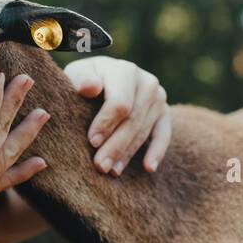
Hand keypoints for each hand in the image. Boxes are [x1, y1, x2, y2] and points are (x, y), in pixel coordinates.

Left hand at [65, 56, 170, 173]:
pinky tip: (149, 168)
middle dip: (115, 145)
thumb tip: (89, 87)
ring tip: (112, 171)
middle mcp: (147, 82)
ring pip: (143, 131)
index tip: (92, 142)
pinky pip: (164, 135)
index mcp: (125, 71)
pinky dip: (157, 152)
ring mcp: (158, 98)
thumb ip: (81, 79)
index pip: (120, 102)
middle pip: (133, 120)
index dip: (106, 123)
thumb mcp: (77, 75)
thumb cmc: (86, 80)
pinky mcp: (165, 113)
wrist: (103, 79)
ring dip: (127, 153)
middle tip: (100, 166)